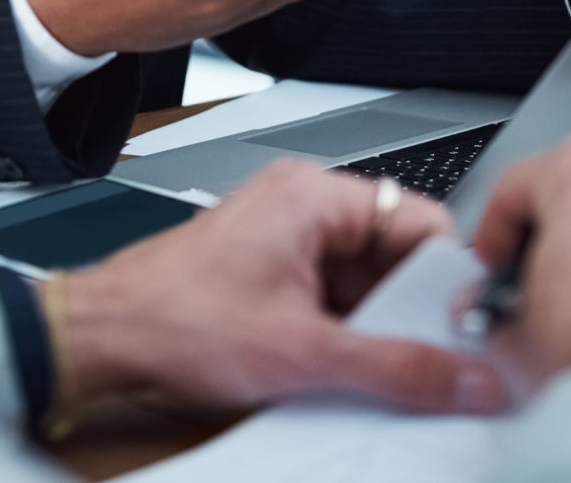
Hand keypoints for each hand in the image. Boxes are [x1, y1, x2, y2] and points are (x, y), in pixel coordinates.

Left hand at [53, 162, 503, 413]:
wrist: (102, 339)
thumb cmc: (172, 320)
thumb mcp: (304, 352)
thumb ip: (397, 368)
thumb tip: (467, 377)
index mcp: (313, 195)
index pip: (422, 219)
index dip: (450, 280)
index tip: (468, 331)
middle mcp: (301, 205)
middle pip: (397, 255)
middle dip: (412, 312)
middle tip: (430, 365)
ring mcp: (285, 239)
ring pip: (367, 282)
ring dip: (378, 328)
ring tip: (374, 371)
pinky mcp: (271, 274)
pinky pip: (334, 298)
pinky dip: (347, 335)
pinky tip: (343, 370)